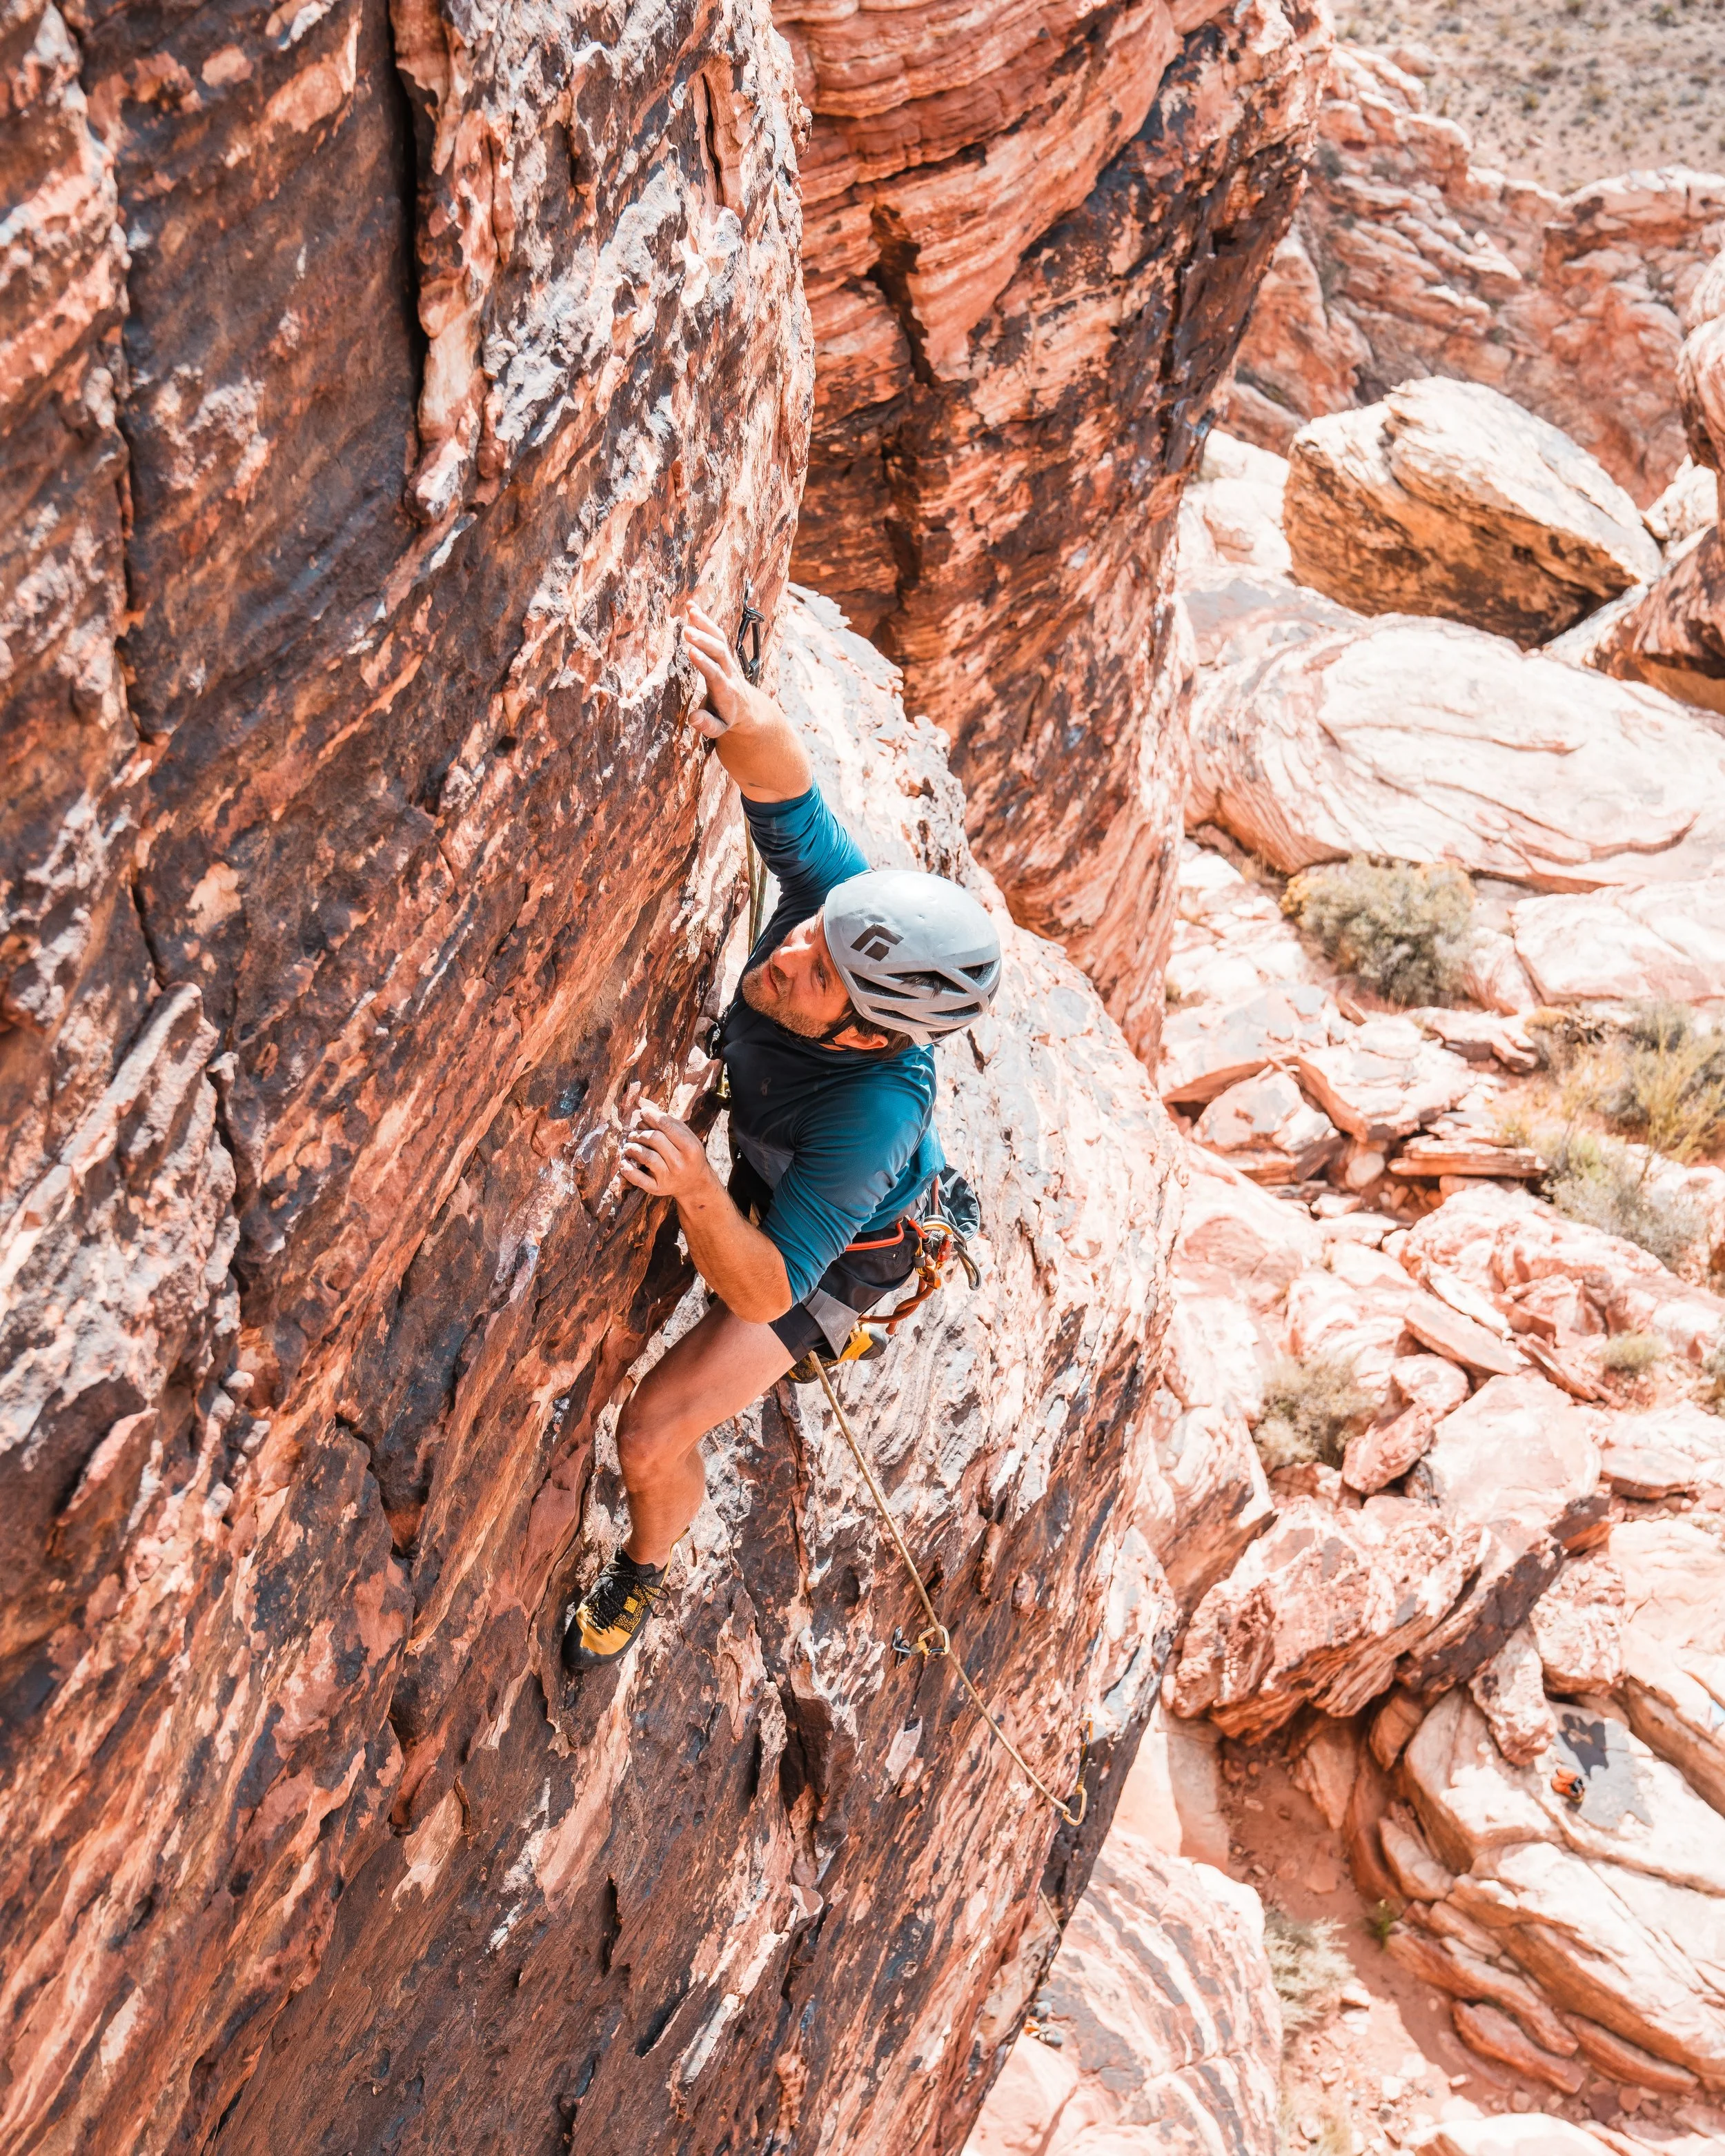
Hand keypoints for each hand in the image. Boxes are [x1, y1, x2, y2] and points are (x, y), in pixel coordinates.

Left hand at [618, 1100, 715, 1203]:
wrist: (694, 1183)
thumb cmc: (688, 1154)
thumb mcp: (688, 1137)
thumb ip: (670, 1123)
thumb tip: (647, 1111)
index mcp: (690, 1147)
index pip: (666, 1126)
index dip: (651, 1116)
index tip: (643, 1113)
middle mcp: (680, 1163)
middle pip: (654, 1139)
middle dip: (640, 1132)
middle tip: (634, 1132)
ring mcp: (668, 1177)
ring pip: (645, 1156)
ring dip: (632, 1147)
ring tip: (629, 1144)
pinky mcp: (657, 1188)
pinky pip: (639, 1180)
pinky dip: (628, 1170)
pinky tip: (624, 1163)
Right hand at [681, 603, 778, 739]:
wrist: (746, 708)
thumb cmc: (727, 718)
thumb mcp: (718, 728)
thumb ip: (707, 725)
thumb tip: (693, 719)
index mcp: (726, 691)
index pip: (716, 674)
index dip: (705, 663)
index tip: (691, 652)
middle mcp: (729, 672)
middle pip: (720, 652)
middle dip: (704, 641)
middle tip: (687, 631)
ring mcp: (728, 660)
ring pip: (719, 638)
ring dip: (705, 624)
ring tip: (690, 609)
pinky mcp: (724, 653)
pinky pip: (716, 633)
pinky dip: (705, 620)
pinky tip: (691, 606)